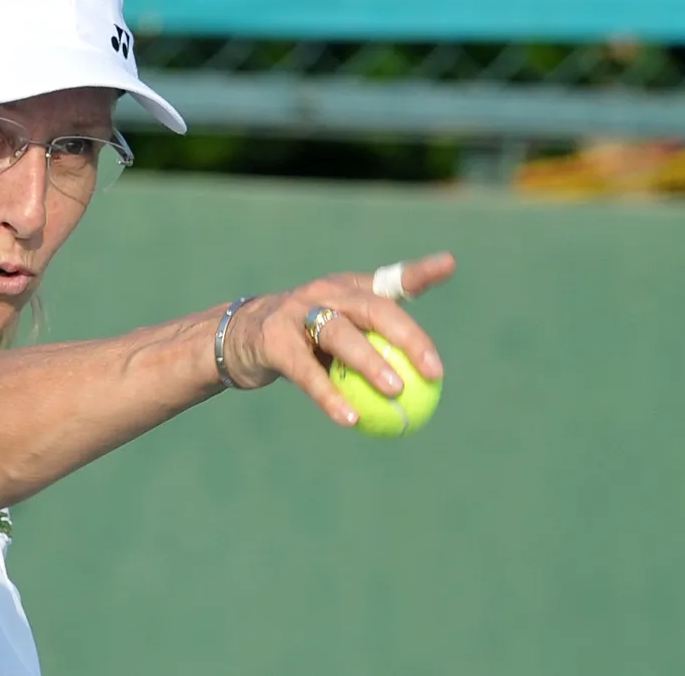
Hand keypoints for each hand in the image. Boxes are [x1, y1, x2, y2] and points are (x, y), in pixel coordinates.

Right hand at [221, 252, 456, 425]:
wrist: (236, 339)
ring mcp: (295, 312)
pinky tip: (349, 418)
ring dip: (371, 363)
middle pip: (372, 308)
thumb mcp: (336, 331)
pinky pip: (307, 371)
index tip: (449, 265)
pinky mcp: (274, 339)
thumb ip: (374, 346)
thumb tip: (427, 380)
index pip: (388, 279)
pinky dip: (329, 395)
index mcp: (345, 288)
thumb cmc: (301, 340)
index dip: (419, 272)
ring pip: (340, 335)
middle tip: (433, 370)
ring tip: (396, 390)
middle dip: (407, 336)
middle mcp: (323, 292)